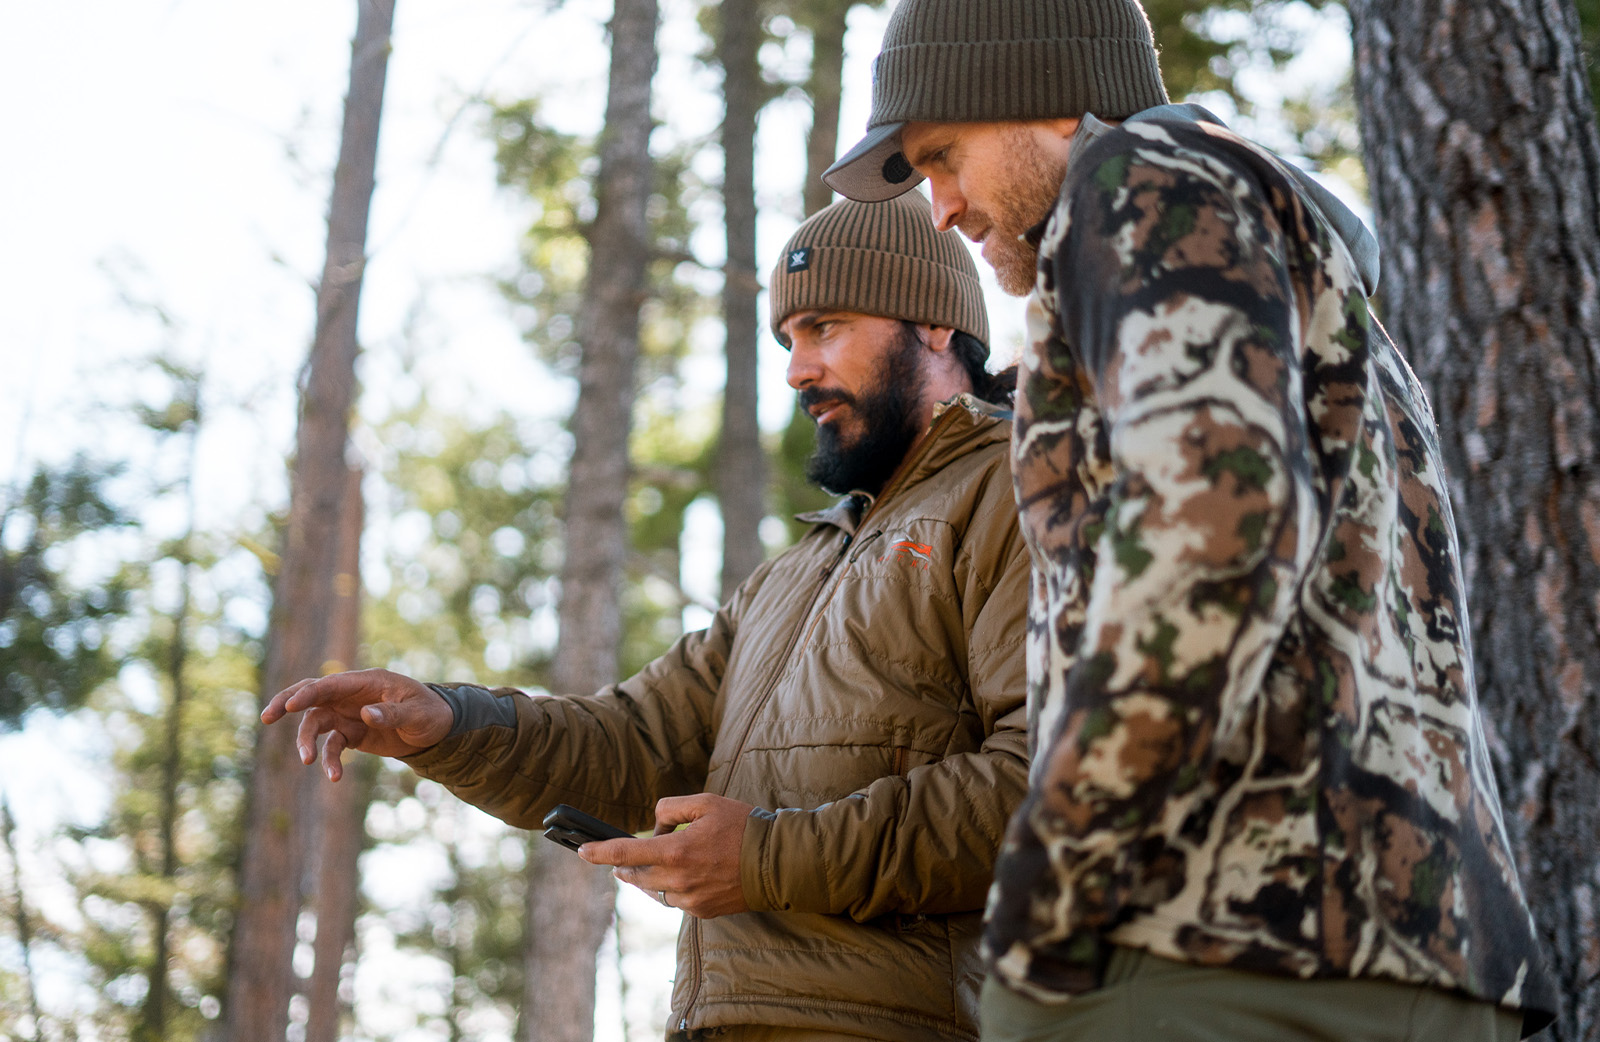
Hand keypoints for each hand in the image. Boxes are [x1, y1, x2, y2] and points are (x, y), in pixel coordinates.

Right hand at [260, 668, 453, 780]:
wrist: (438, 729)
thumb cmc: (429, 712)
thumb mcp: (416, 714)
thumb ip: (391, 714)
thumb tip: (364, 715)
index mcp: (366, 681)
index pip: (330, 684)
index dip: (309, 693)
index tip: (289, 706)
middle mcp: (351, 696)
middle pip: (311, 694)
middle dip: (286, 703)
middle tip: (266, 717)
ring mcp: (348, 714)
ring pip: (316, 723)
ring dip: (308, 742)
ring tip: (308, 761)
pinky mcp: (351, 734)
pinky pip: (332, 746)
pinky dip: (329, 760)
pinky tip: (334, 777)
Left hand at [579, 794, 752, 918]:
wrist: (778, 863)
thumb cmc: (743, 827)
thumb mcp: (706, 802)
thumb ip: (671, 808)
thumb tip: (655, 829)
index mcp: (677, 852)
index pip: (625, 853)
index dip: (598, 853)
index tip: (581, 851)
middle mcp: (679, 881)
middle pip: (636, 876)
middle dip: (624, 866)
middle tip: (617, 860)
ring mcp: (690, 901)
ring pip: (654, 891)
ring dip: (649, 877)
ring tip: (659, 863)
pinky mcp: (703, 912)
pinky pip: (675, 901)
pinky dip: (672, 888)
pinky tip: (686, 876)